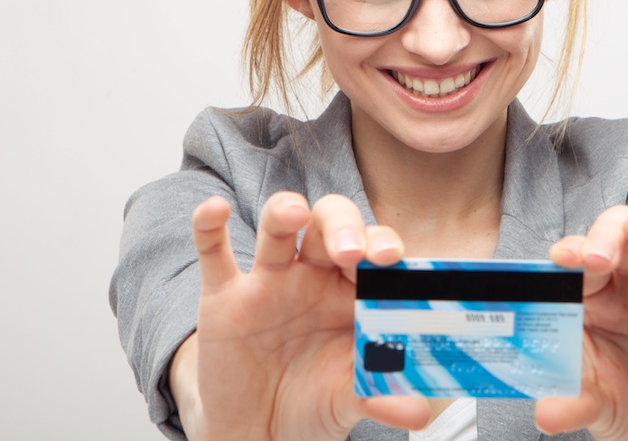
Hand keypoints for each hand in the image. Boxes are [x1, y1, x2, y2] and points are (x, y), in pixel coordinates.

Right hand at [173, 193, 429, 440]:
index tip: (392, 258)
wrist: (260, 431)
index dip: (383, 246)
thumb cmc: (314, 401)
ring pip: (279, 227)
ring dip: (285, 213)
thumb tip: (418, 413)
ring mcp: (269, 281)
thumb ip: (382, 396)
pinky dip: (209, 226)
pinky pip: (213, 251)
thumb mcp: (350, 400)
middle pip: (331, 225)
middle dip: (343, 227)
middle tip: (351, 251)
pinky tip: (214, 209)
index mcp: (354, 291)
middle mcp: (315, 276)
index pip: (374, 251)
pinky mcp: (224, 297)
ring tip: (295, 214)